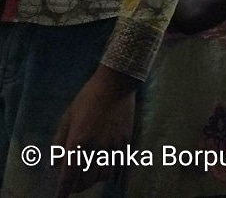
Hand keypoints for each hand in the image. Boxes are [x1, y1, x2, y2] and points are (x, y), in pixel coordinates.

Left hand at [54, 66, 137, 195]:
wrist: (116, 84)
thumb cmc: (87, 99)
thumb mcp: (67, 118)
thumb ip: (58, 143)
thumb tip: (54, 165)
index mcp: (78, 142)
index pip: (68, 176)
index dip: (63, 191)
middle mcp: (96, 147)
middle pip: (87, 179)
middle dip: (78, 186)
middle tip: (74, 185)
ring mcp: (113, 145)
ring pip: (104, 175)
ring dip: (95, 180)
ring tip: (90, 176)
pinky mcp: (126, 141)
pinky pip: (121, 165)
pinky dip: (114, 175)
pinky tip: (110, 177)